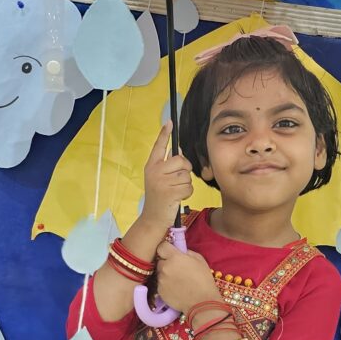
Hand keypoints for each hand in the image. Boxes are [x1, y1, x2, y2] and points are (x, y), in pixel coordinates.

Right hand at [141, 123, 193, 237]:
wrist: (152, 218)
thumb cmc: (159, 197)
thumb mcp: (159, 179)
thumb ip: (167, 166)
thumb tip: (180, 152)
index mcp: (151, 166)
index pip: (159, 146)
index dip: (165, 134)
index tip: (170, 121)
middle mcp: (155, 171)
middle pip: (180, 161)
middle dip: (185, 169)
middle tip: (177, 180)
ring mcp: (162, 182)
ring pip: (186, 176)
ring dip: (185, 184)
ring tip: (175, 191)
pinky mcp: (170, 192)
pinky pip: (188, 187)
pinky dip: (187, 193)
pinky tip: (177, 198)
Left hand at [155, 240, 219, 314]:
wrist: (201, 302)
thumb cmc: (204, 280)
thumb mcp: (200, 260)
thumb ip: (188, 253)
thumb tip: (181, 252)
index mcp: (175, 257)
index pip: (162, 247)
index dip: (166, 249)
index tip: (170, 253)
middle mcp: (165, 267)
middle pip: (160, 261)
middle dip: (166, 263)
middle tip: (176, 269)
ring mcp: (161, 280)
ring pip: (160, 273)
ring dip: (166, 275)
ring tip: (177, 281)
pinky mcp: (159, 291)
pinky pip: (160, 284)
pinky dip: (166, 285)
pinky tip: (175, 289)